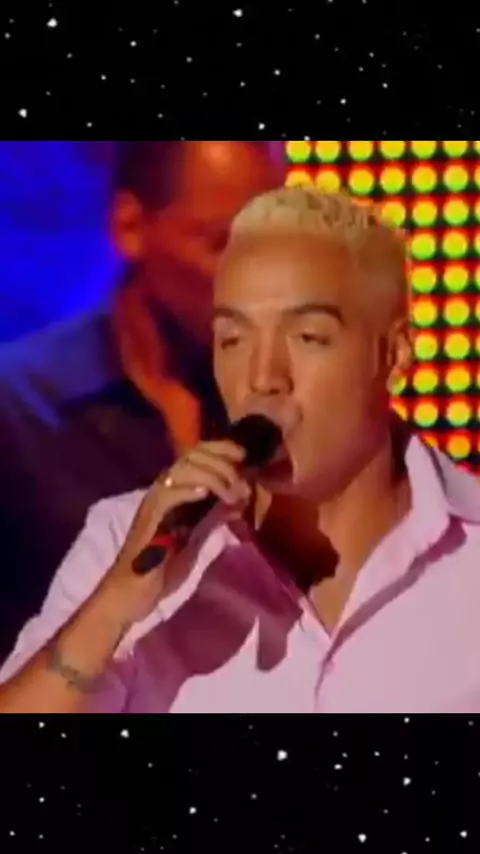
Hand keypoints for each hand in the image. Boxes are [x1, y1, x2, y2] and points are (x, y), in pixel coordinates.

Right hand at [96, 439, 251, 625]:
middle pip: (191, 456)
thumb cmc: (162, 565)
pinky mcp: (149, 519)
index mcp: (174, 491)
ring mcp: (155, 503)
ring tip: (229, 494)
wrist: (133, 590)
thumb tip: (240, 499)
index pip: (196, 455)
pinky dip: (187, 491)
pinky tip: (205, 494)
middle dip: (221, 462)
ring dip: (211, 476)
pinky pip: (167, 496)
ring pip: (181, 471)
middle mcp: (163, 490)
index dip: (220, 448)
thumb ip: (215, 516)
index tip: (243, 454)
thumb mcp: (197, 535)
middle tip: (240, 480)